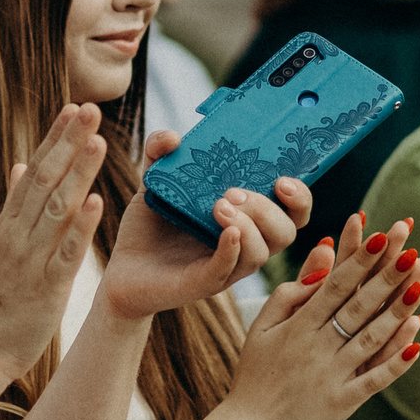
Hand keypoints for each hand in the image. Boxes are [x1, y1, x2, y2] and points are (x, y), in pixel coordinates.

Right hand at [0, 105, 109, 382]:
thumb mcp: (1, 246)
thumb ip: (14, 206)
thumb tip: (21, 165)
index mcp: (10, 224)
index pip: (35, 170)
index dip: (55, 138)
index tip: (74, 106)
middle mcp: (18, 234)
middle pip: (45, 180)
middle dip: (69, 142)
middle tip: (91, 107)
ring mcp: (30, 259)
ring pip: (56, 209)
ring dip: (78, 173)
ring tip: (99, 141)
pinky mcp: (45, 287)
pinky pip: (64, 253)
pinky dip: (80, 227)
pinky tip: (97, 202)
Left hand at [102, 129, 308, 321]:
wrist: (120, 267)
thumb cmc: (149, 227)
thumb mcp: (155, 181)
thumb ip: (160, 152)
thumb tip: (171, 136)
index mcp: (247, 218)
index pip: (292, 211)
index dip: (299, 196)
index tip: (283, 179)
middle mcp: (245, 244)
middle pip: (286, 232)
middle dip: (269, 209)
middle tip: (234, 191)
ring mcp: (228, 267)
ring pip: (262, 253)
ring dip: (249, 226)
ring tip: (219, 206)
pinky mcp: (205, 283)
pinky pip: (230, 269)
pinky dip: (232, 248)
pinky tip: (225, 231)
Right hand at [208, 213, 419, 419]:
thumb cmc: (255, 374)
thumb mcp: (261, 328)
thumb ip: (288, 295)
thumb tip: (321, 266)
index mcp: (297, 326)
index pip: (335, 286)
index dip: (360, 260)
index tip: (382, 236)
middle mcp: (316, 347)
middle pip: (359, 306)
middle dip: (387, 277)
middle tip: (412, 250)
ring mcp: (331, 375)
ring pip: (371, 339)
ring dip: (398, 312)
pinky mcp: (342, 402)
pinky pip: (374, 379)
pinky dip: (396, 362)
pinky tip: (417, 341)